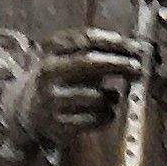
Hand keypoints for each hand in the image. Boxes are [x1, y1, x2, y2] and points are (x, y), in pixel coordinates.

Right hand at [23, 28, 146, 137]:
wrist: (29, 111)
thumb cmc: (60, 79)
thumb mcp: (67, 59)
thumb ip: (96, 51)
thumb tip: (134, 48)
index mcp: (52, 52)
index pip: (86, 40)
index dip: (114, 42)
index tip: (134, 47)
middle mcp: (49, 74)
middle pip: (89, 62)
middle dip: (118, 63)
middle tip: (137, 67)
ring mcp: (53, 101)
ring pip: (96, 96)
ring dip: (113, 96)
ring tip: (113, 95)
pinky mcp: (60, 126)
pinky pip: (96, 119)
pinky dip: (108, 114)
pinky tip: (106, 111)